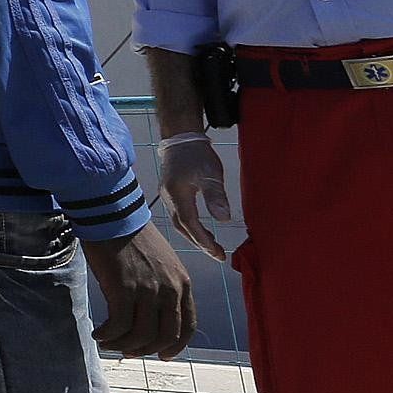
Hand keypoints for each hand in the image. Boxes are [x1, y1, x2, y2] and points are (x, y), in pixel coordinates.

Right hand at [83, 223, 197, 359]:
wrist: (112, 215)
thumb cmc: (132, 236)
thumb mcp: (161, 261)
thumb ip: (164, 284)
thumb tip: (152, 310)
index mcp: (183, 283)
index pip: (187, 326)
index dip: (175, 345)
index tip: (161, 354)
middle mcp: (170, 290)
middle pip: (165, 336)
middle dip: (146, 349)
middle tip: (128, 352)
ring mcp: (148, 290)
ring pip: (141, 336)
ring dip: (123, 345)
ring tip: (108, 342)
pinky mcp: (124, 290)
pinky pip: (118, 326)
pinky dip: (107, 335)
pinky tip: (98, 333)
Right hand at [159, 140, 231, 262]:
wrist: (181, 138)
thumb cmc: (197, 154)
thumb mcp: (211, 173)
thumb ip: (216, 196)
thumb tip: (223, 219)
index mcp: (178, 196)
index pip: (190, 224)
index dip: (204, 241)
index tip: (219, 253)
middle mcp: (169, 199)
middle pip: (183, 228)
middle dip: (200, 243)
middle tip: (217, 255)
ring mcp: (168, 196)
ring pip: (180, 223)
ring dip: (195, 236)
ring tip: (211, 245)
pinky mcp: (171, 193)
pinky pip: (179, 216)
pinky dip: (191, 227)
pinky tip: (201, 228)